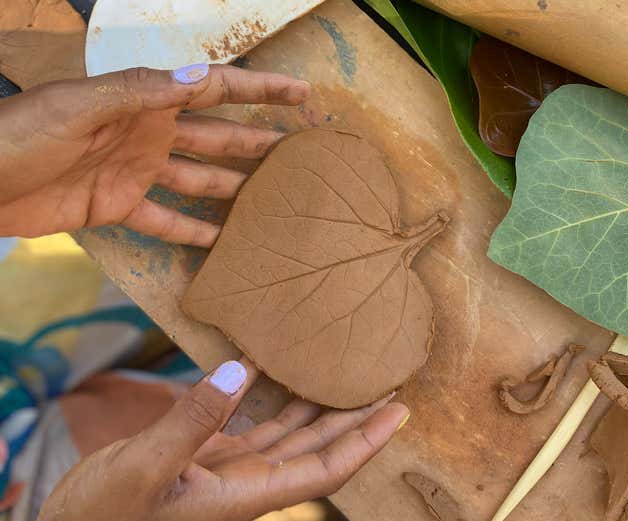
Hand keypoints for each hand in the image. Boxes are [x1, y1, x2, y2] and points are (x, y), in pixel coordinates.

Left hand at [0, 64, 309, 245]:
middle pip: (217, 136)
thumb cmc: (20, 135)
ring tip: (272, 200)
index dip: (260, 91)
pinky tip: (221, 240)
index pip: (214, 91)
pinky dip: (193, 231)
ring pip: (199, 178)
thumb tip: (203, 78)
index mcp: (145, 102)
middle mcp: (149, 133)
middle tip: (300, 151)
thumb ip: (140, 94)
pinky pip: (166, 220)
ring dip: (234, 187)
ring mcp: (137, 171)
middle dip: (258, 140)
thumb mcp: (78, 107)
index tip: (301, 94)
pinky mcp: (120, 206)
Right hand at [37, 359, 408, 520]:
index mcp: (245, 496)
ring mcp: (229, 470)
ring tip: (350, 372)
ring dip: (321, 406)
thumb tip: (242, 371)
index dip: (366, 441)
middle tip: (390, 380)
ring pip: (291, 434)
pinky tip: (280, 370)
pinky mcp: (208, 456)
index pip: (325, 469)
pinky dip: (271, 397)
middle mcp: (248, 484)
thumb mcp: (142, 469)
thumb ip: (193, 419)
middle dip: (357, 417)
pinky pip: (254, 425)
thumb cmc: (101, 517)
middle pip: (319, 448)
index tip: (400, 411)